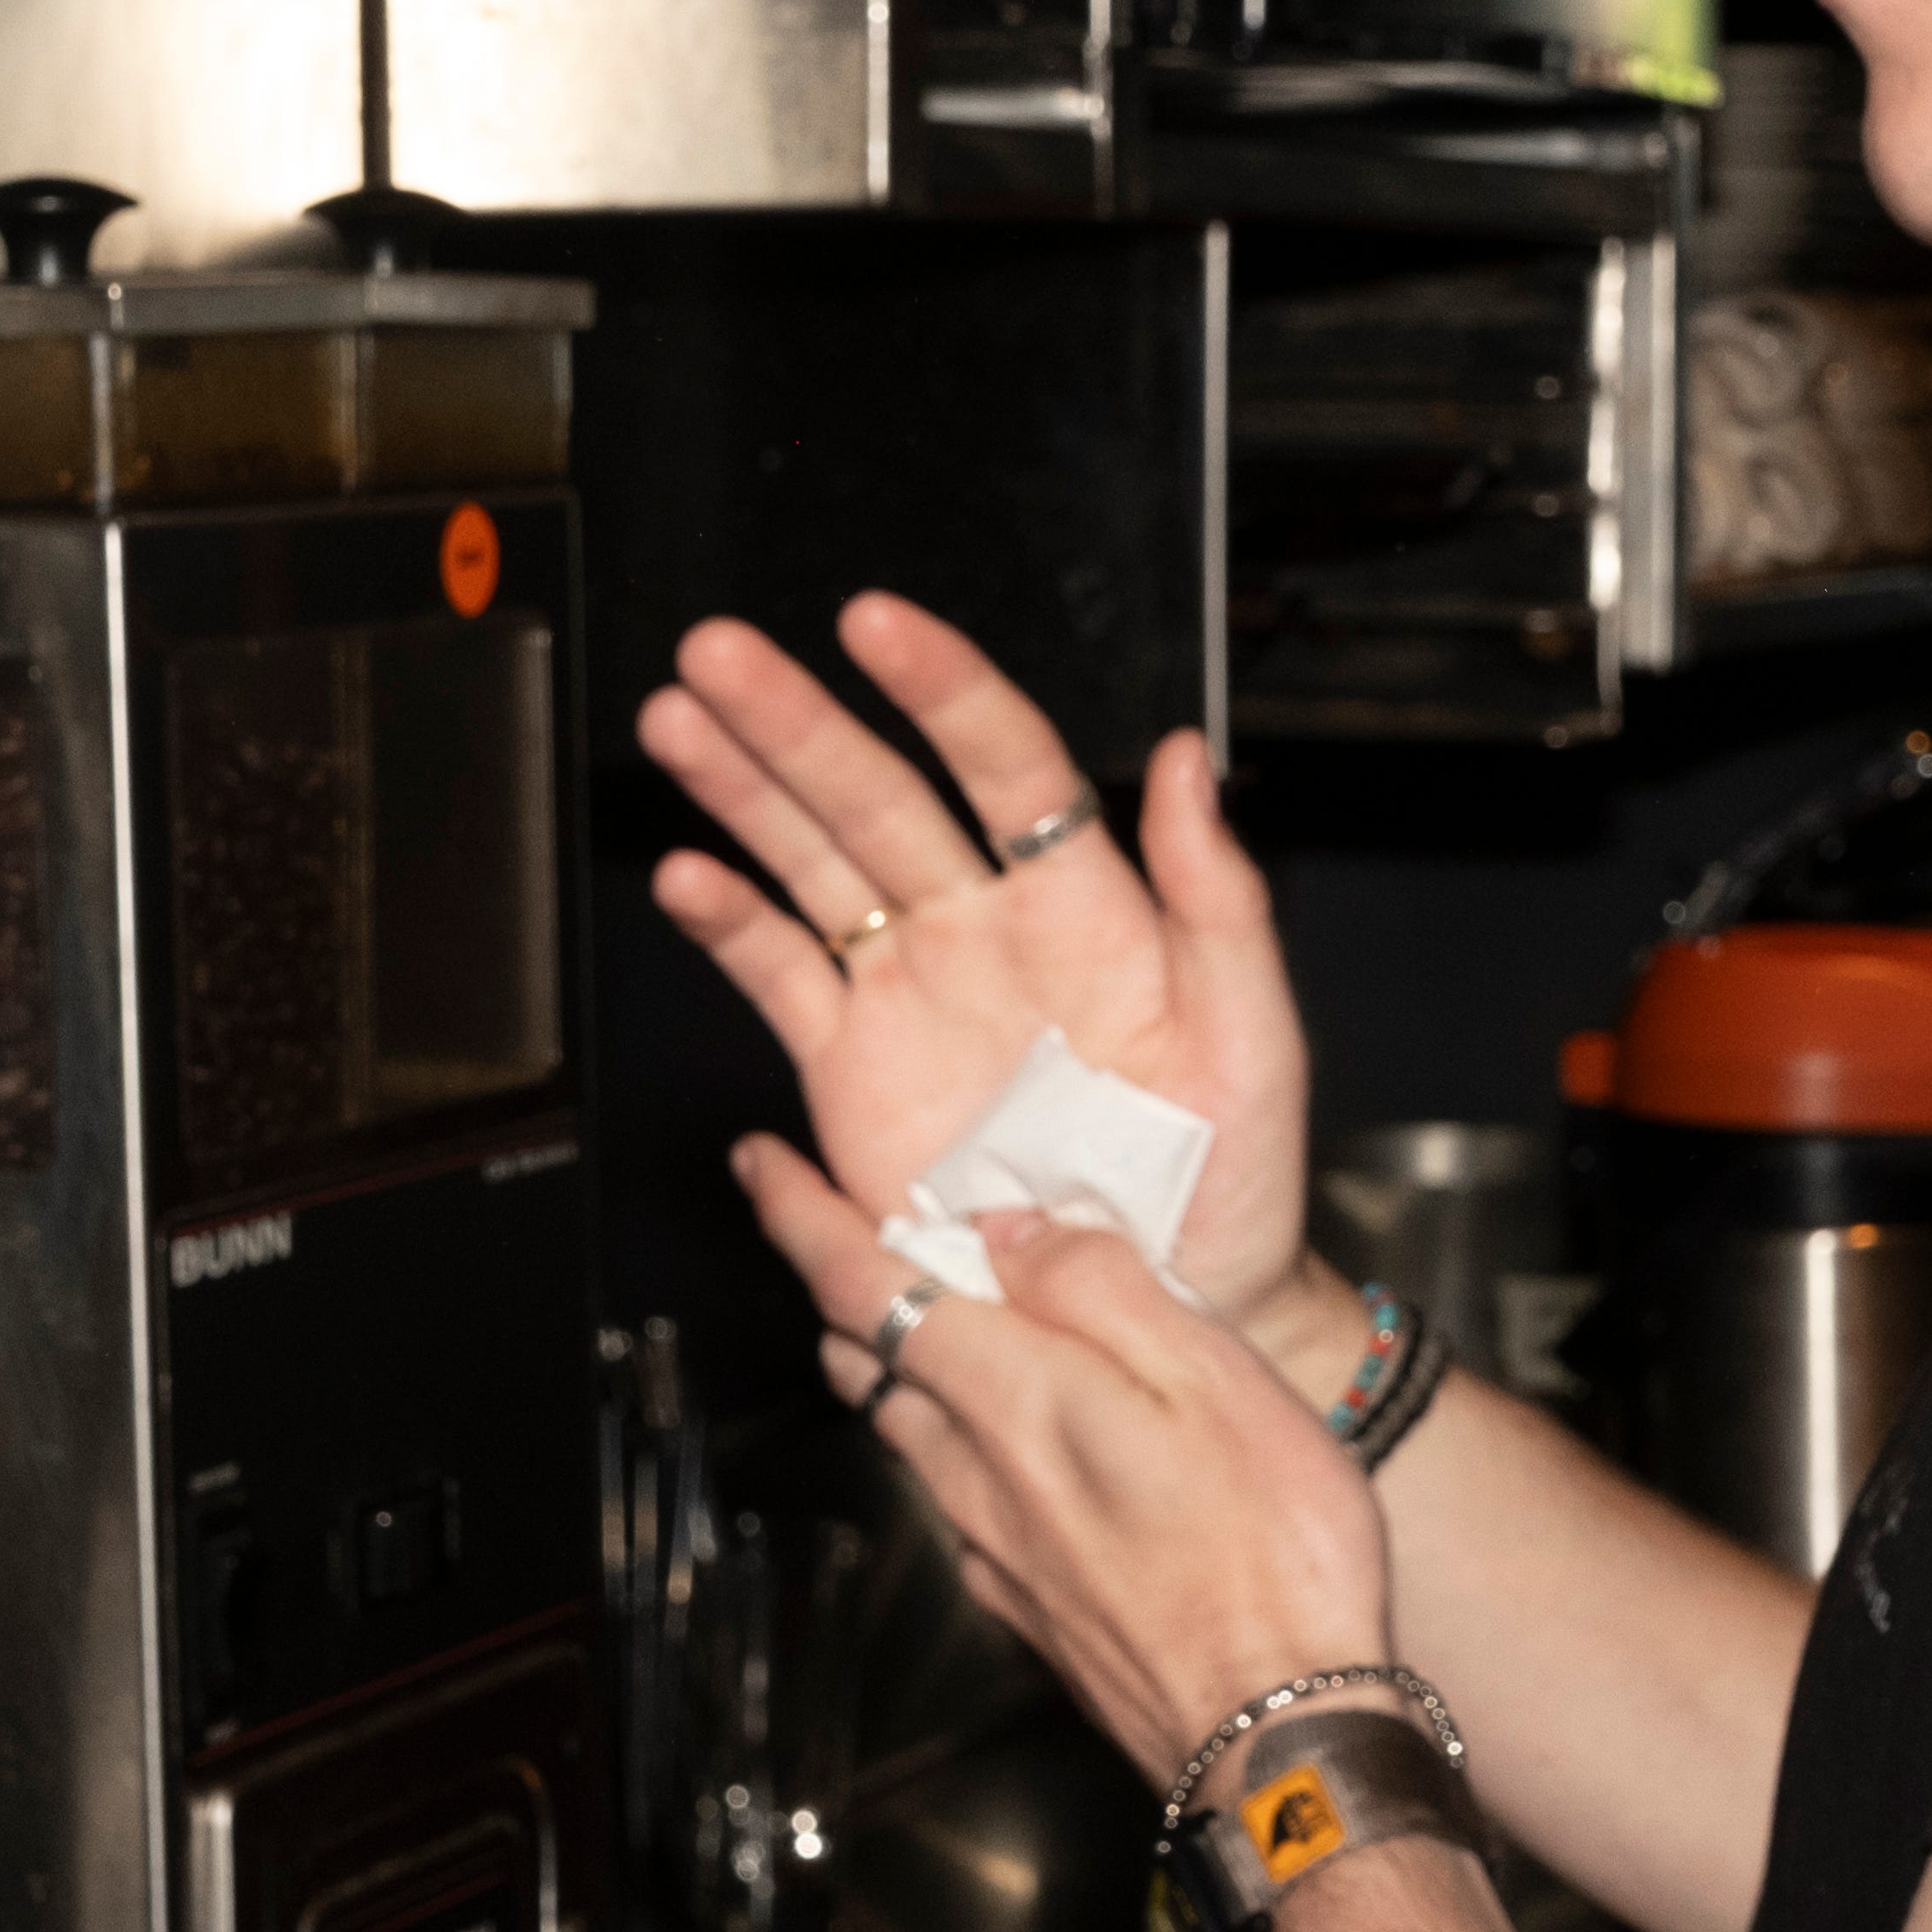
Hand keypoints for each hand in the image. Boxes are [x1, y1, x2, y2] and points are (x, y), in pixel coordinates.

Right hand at [640, 599, 1315, 1334]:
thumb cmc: (1227, 1174)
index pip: (1009, 768)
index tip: (879, 626)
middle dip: (796, 723)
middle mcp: (986, 928)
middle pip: (879, 798)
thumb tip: (1187, 762)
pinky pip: (784, 976)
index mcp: (1087, 907)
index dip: (943, 692)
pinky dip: (730, 925)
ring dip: (743, 790)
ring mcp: (914, 991)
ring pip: (814, 863)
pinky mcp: (856, 1068)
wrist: (1168, 1305)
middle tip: (721, 654)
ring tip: (677, 722)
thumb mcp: (1254, 1041)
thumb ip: (1221, 901)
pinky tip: (688, 876)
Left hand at [734, 1132, 1386, 1791]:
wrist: (1280, 1737)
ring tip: (945, 1317)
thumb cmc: (1273, 1557)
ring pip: (910, 1431)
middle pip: (871, 1360)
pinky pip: (961, 1499)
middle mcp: (981, 1474)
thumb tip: (1011, 1226)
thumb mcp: (1211, 1374)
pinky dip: (964, 1443)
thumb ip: (1100, 1287)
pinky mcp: (1027, 1603)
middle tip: (866, 1229)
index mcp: (1018, 1398)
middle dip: (850, 1285)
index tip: (762, 1166)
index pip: (863, 1286)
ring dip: (904, 1364)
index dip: (800, 1216)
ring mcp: (997, 1548)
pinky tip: (1024, 1443)